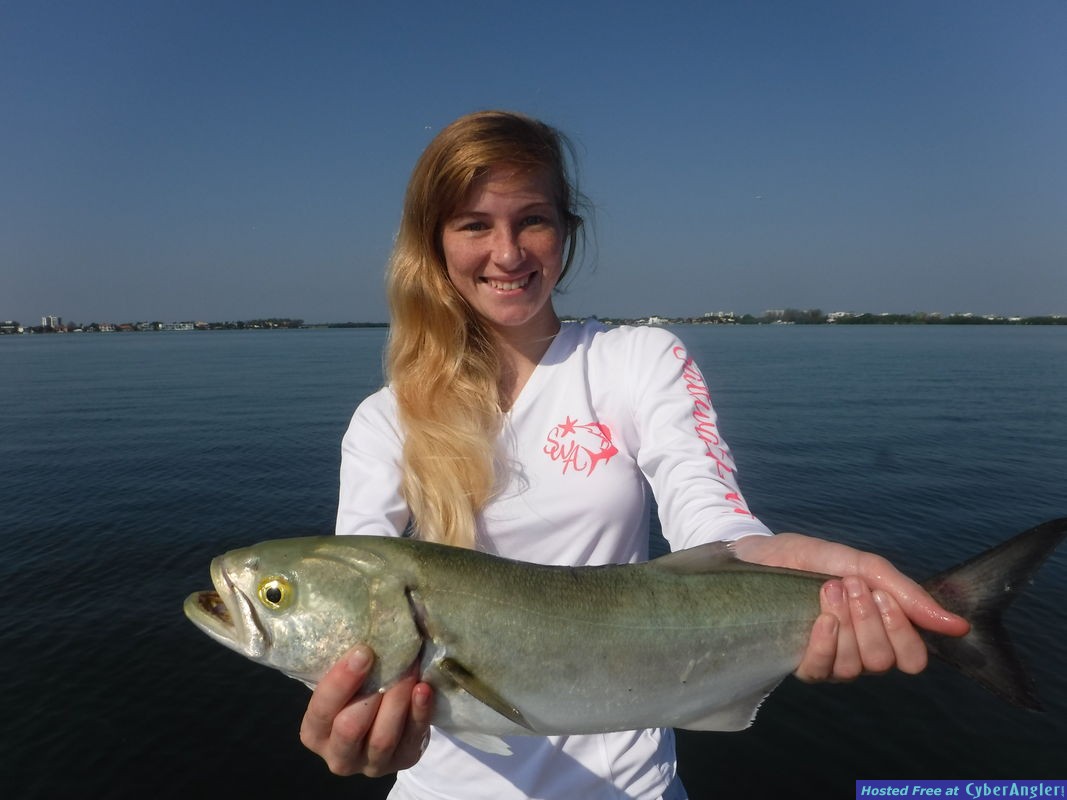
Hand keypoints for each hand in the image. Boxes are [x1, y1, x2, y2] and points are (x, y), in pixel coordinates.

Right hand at [299, 644, 433, 776]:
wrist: (384, 719)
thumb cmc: (357, 691)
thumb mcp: (344, 684)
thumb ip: (346, 667)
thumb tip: (365, 624)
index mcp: (315, 732)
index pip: (321, 710)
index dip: (341, 682)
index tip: (363, 652)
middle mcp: (338, 755)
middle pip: (349, 729)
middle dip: (370, 694)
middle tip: (390, 660)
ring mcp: (372, 764)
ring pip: (383, 738)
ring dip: (397, 700)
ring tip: (410, 669)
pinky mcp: (403, 760)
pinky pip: (413, 738)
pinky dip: (420, 712)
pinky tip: (423, 689)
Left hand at [732, 532, 970, 681]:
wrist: (758, 555)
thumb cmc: (810, 559)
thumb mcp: (859, 563)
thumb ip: (904, 591)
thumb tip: (957, 626)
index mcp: (881, 630)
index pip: (913, 659)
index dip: (902, 631)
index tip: (880, 594)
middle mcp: (860, 651)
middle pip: (885, 662)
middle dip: (871, 621)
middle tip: (851, 586)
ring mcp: (831, 660)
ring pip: (856, 666)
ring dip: (846, 624)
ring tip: (828, 589)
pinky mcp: (801, 664)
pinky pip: (823, 671)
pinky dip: (825, 644)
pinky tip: (819, 620)